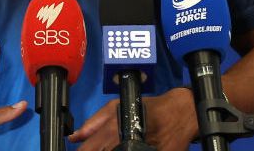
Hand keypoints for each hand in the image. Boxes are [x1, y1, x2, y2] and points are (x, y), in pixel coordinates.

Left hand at [68, 88, 197, 150]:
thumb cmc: (146, 108)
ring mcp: (141, 150)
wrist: (179, 112)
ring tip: (117, 146)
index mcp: (113, 130)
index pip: (87, 150)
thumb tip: (74, 138)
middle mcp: (124, 143)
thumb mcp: (116, 107)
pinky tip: (132, 148)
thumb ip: (93, 123)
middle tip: (102, 148)